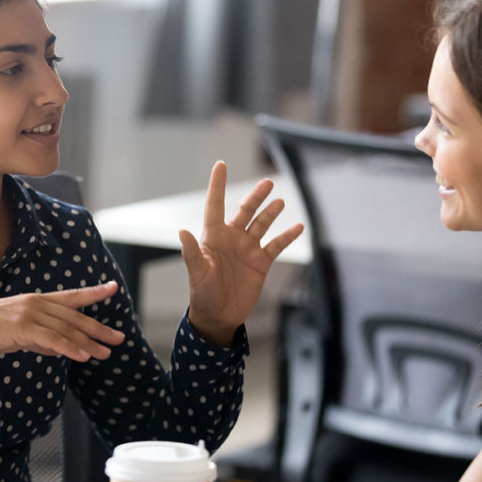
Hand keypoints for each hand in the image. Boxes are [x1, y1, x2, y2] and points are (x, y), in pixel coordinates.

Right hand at [0, 281, 125, 361]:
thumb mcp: (17, 333)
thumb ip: (39, 338)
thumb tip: (59, 348)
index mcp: (35, 301)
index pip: (70, 296)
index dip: (93, 293)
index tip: (112, 288)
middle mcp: (36, 303)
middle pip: (74, 317)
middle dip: (98, 329)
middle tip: (118, 338)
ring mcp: (29, 313)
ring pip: (66, 329)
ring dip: (88, 342)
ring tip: (105, 353)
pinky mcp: (20, 327)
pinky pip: (51, 339)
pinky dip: (69, 348)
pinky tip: (82, 356)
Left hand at [179, 161, 303, 345]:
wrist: (219, 316)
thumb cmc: (203, 294)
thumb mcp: (197, 273)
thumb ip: (192, 253)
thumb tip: (182, 232)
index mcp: (213, 237)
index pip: (215, 205)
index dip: (217, 185)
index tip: (221, 164)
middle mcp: (231, 238)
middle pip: (245, 211)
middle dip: (256, 196)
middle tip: (267, 182)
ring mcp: (247, 249)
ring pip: (262, 224)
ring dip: (271, 213)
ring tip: (280, 201)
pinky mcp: (261, 262)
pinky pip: (277, 245)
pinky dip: (287, 236)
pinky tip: (298, 227)